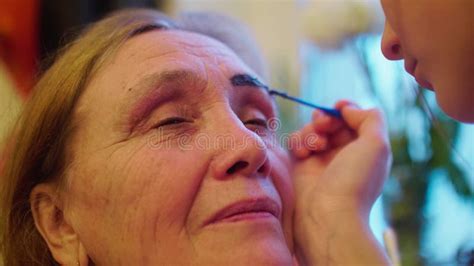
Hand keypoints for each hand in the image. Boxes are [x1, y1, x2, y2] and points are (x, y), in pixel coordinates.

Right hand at [290, 100, 391, 264]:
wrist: (327, 216)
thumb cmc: (355, 181)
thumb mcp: (376, 145)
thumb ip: (370, 118)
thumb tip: (348, 109)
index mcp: (365, 148)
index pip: (353, 119)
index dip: (345, 109)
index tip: (337, 107)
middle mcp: (344, 153)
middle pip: (332, 122)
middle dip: (326, 119)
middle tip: (323, 126)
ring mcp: (322, 160)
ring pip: (312, 129)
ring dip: (311, 131)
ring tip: (315, 146)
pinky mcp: (301, 166)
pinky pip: (296, 142)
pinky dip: (298, 141)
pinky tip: (302, 153)